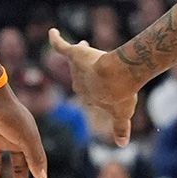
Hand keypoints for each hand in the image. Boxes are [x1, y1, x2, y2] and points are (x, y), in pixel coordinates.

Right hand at [49, 28, 140, 144]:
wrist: (116, 79)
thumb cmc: (121, 95)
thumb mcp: (123, 114)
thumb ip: (120, 128)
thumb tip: (122, 145)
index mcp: (89, 96)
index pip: (89, 91)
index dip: (94, 86)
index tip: (99, 83)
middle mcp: (79, 83)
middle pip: (81, 74)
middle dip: (85, 69)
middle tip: (94, 62)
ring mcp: (76, 68)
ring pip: (76, 59)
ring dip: (78, 52)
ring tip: (83, 45)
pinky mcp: (75, 54)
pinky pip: (61, 46)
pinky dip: (56, 39)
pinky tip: (53, 32)